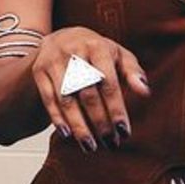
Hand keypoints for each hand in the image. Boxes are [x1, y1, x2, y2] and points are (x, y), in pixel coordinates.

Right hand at [31, 28, 149, 150]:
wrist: (62, 37)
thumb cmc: (98, 52)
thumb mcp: (118, 55)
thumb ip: (133, 72)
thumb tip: (145, 92)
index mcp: (97, 46)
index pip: (108, 83)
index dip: (116, 109)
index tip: (124, 131)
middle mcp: (73, 51)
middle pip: (88, 93)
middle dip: (100, 122)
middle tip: (111, 143)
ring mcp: (54, 61)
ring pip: (66, 99)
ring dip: (79, 126)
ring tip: (91, 146)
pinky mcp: (39, 70)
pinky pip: (48, 99)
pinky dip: (57, 118)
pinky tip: (68, 135)